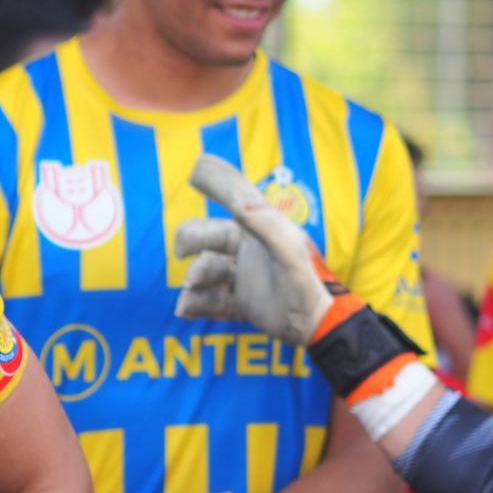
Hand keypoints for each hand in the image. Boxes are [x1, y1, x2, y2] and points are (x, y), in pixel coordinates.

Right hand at [174, 154, 336, 345]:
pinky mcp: (234, 304)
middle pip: (202, 234)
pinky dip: (190, 304)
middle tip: (182, 252)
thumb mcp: (289, 248)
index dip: (215, 179)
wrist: (310, 323)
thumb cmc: (304, 279)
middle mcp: (242, 249)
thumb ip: (266, 225)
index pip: (233, 195)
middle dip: (188, 239)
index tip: (196, 168)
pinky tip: (184, 308)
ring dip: (195, 276)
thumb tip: (238, 205)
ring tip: (195, 286)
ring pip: (200, 270)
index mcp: (256, 228)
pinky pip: (203, 302)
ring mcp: (236, 277)